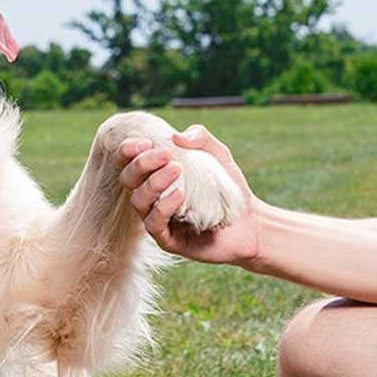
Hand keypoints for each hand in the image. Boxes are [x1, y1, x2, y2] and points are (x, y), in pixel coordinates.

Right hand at [118, 125, 262, 266]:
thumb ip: (201, 138)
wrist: (250, 221)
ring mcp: (157, 219)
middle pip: (128, 179)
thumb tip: (176, 136)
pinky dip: (164, 207)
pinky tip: (180, 194)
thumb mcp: (218, 154)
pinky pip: (154, 224)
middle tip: (165, 154)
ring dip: (154, 182)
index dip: (127, 151)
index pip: (127, 162)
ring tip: (176, 169)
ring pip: (138, 201)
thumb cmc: (227, 186)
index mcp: (154, 175)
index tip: (146, 141)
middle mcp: (150, 197)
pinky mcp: (167, 240)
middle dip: (141, 163)